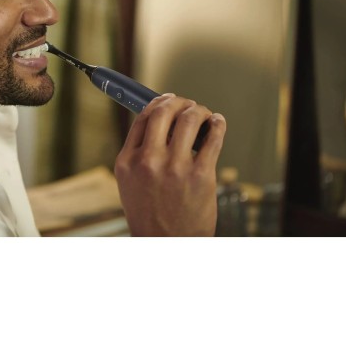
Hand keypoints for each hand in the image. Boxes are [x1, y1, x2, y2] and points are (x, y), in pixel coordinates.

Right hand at [114, 94, 225, 236]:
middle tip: (188, 104)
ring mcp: (175, 167)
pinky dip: (218, 124)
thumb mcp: (131, 183)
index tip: (167, 100)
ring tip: (204, 114)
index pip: (143, 118)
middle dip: (179, 101)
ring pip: (189, 119)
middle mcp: (148, 161)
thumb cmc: (151, 215)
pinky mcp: (200, 176)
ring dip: (199, 110)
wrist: (168, 245)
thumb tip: (159, 124)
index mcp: (127, 161)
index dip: (158, 103)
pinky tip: (218, 122)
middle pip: (164, 112)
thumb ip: (138, 154)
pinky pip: (213, 138)